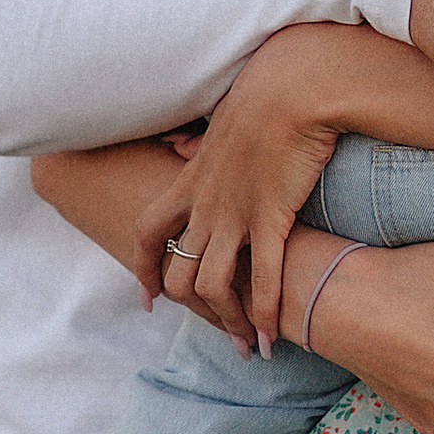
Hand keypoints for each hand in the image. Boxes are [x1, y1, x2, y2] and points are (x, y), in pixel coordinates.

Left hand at [153, 27, 344, 353]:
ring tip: (245, 344)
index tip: (149, 299)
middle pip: (177, 271)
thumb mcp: (218, 125)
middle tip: (216, 333)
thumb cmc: (264, 100)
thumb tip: (181, 146)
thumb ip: (198, 145)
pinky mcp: (270, 218)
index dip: (142, 268)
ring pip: (212, 284)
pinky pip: (261, 279)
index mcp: (189, 180)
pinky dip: (263, 314)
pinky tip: (270, 337)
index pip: (147, 231)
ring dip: (227, 320)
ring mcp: (234, 214)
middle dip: (193, 310)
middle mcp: (204, 204)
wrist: (291, 89)